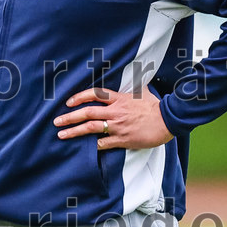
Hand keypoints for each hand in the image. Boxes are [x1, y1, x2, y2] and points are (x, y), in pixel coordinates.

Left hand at [53, 87, 172, 149]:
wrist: (169, 120)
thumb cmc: (156, 106)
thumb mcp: (142, 92)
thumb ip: (132, 88)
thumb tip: (134, 77)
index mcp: (119, 98)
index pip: (94, 94)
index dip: (79, 97)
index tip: (68, 102)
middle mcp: (115, 111)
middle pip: (87, 112)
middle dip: (69, 117)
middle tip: (56, 121)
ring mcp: (118, 126)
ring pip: (91, 128)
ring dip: (74, 131)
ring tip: (61, 135)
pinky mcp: (123, 139)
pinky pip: (103, 143)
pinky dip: (93, 146)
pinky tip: (83, 148)